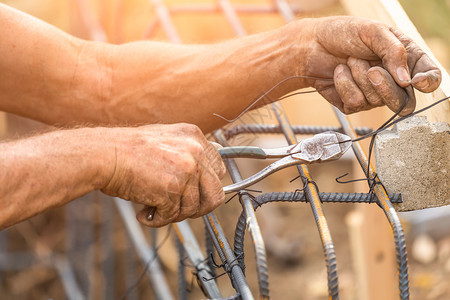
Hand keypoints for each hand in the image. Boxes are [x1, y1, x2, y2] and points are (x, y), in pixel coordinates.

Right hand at [101, 124, 225, 226]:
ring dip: (174, 214)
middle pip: (215, 193)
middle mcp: (194, 152)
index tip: (195, 194)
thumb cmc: (127, 149)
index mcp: (194, 136)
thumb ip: (187, 152)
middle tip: (178, 209)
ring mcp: (186, 171)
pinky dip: (157, 220)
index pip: (218, 168)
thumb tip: (209, 169)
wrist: (103, 154)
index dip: (207, 186)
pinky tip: (144, 213)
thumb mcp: (164, 138)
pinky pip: (172, 216)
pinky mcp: (172, 190)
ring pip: (193, 208)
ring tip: (154, 208)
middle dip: (198, 207)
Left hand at [298, 16, 440, 115]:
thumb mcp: (373, 32)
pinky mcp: (352, 103)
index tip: (415, 82)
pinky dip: (344, 84)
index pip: (429, 78)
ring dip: (359, 77)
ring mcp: (372, 94)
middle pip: (404, 101)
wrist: (312, 44)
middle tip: (371, 70)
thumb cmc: (344, 33)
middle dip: (385, 86)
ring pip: (376, 101)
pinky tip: (339, 72)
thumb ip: (394, 51)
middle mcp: (392, 80)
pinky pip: (355, 103)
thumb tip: (406, 80)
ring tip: (350, 60)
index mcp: (406, 60)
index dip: (428, 83)